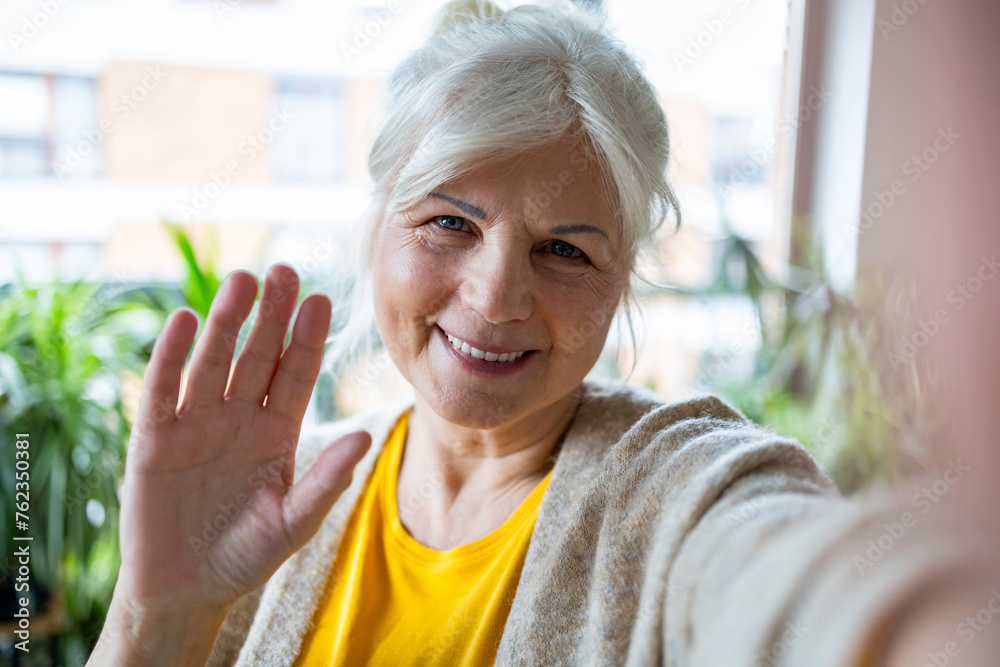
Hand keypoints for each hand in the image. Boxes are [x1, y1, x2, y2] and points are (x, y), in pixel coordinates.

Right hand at [115, 264, 370, 613]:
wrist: (187, 591)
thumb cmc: (246, 556)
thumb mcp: (294, 521)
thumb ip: (326, 480)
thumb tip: (364, 437)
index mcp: (278, 432)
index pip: (296, 374)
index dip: (308, 338)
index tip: (322, 300)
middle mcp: (240, 418)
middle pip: (257, 355)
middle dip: (271, 315)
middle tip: (285, 270)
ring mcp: (197, 424)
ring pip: (214, 362)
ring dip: (226, 321)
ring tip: (242, 280)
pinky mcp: (155, 439)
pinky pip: (164, 391)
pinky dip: (171, 357)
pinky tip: (185, 321)